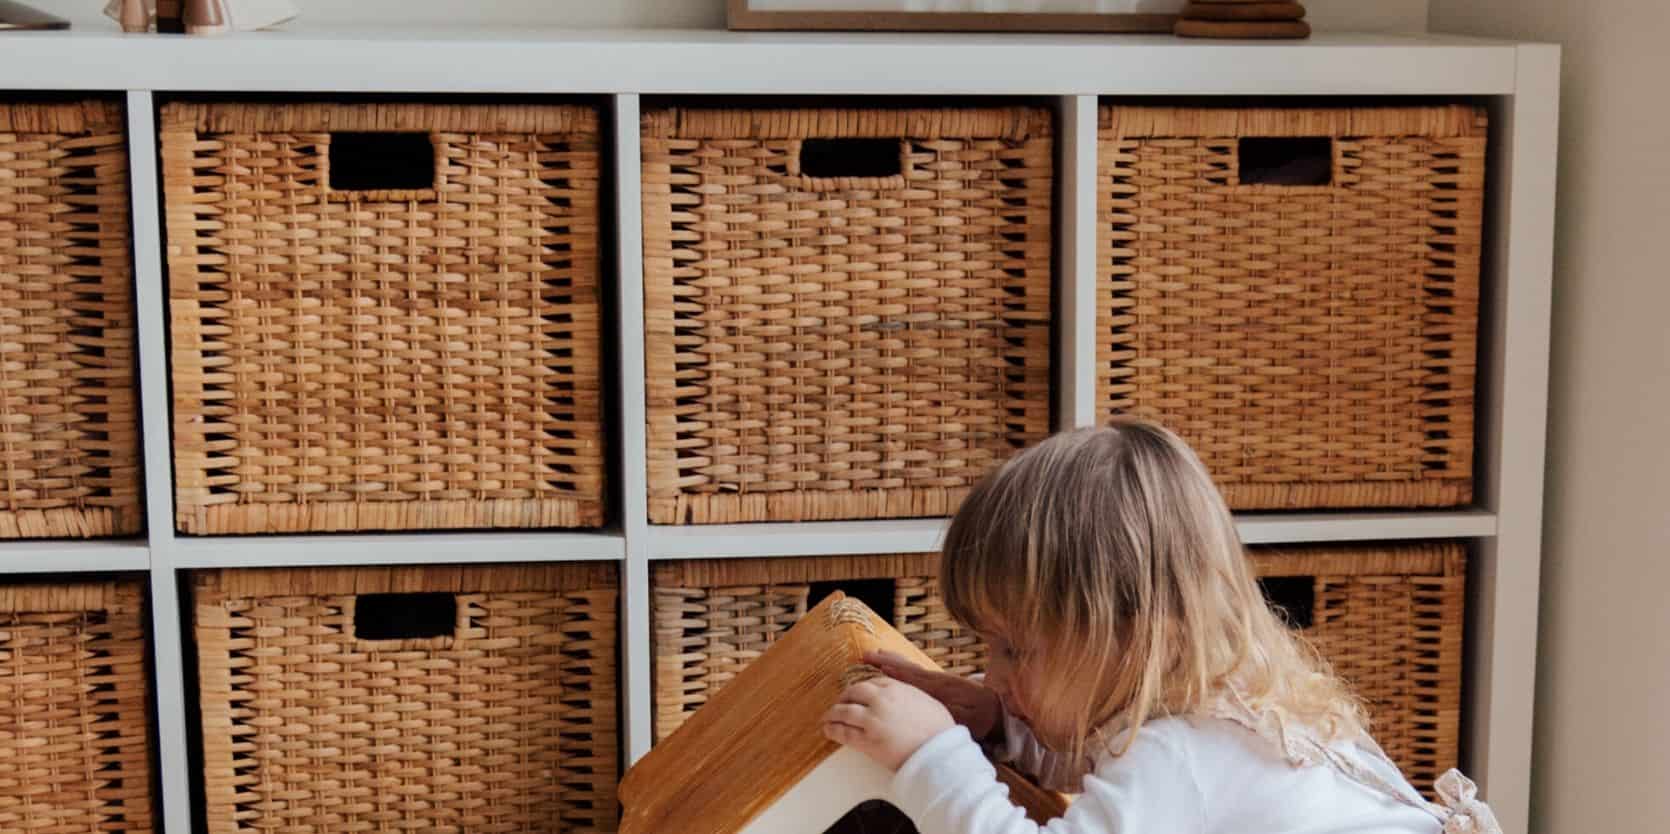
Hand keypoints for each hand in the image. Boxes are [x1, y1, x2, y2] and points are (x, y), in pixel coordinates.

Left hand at [823, 677, 955, 771]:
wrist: (938, 752)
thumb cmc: (939, 729)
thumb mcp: (926, 700)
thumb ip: (909, 694)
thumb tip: (902, 697)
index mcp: (896, 688)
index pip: (871, 683)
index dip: (861, 689)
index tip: (856, 694)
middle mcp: (881, 700)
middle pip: (854, 693)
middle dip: (844, 698)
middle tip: (839, 704)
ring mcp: (872, 720)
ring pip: (844, 712)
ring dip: (832, 714)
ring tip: (827, 718)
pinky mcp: (867, 740)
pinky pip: (844, 733)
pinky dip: (833, 730)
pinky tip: (828, 730)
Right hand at [865, 650, 1002, 741]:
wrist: (998, 710)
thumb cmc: (982, 718)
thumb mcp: (967, 719)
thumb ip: (948, 712)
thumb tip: (930, 709)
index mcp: (940, 689)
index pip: (912, 678)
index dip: (894, 670)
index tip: (878, 663)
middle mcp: (936, 680)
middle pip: (907, 668)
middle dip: (887, 661)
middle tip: (867, 654)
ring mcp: (938, 680)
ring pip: (911, 668)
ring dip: (893, 661)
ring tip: (876, 654)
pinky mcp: (940, 683)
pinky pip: (916, 671)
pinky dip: (903, 666)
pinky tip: (895, 666)